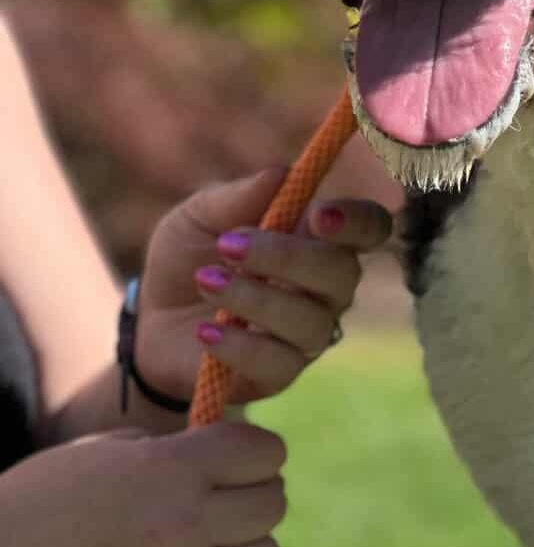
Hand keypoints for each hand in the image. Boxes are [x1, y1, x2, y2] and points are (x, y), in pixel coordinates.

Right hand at [0, 423, 286, 546]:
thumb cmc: (50, 499)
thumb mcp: (113, 449)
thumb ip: (181, 450)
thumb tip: (239, 455)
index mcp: (171, 469)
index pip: (267, 452)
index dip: (256, 452)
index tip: (237, 459)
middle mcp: (183, 524)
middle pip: (272, 504)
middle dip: (252, 496)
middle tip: (221, 502)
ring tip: (205, 545)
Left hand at [136, 169, 391, 404]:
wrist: (151, 323)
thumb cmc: (189, 259)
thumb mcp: (198, 217)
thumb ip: (239, 196)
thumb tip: (282, 173)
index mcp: (320, 240)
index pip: (370, 228)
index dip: (357, 221)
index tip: (317, 214)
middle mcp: (327, 288)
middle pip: (343, 273)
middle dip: (287, 256)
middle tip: (228, 245)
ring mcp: (308, 333)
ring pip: (310, 320)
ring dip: (255, 298)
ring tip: (205, 281)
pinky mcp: (280, 373)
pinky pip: (278, 362)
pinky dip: (240, 344)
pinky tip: (206, 331)